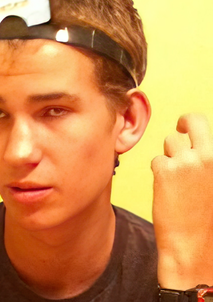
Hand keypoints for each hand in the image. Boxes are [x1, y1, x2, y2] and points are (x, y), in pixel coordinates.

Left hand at [152, 113, 212, 289]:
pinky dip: (159, 172)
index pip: (207, 126)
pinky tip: (167, 189)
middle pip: (192, 121)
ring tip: (177, 181)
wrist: (194, 245)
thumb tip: (196, 147)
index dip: (194, 126)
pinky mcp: (165, 170)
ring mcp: (187, 161)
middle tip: (179, 127)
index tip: (187, 127)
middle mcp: (209, 155)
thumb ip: (207, 163)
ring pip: (170, 142)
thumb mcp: (212, 184)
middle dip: (184, 122)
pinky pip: (157, 160)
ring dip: (170, 156)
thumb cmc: (207, 220)